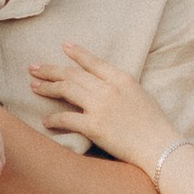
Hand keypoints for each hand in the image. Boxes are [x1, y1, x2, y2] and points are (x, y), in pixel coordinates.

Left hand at [28, 43, 179, 174]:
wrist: (160, 147)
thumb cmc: (155, 125)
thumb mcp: (140, 95)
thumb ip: (121, 87)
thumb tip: (105, 85)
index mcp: (122, 79)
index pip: (93, 62)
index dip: (76, 53)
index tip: (63, 46)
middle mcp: (108, 88)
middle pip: (73, 74)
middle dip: (51, 70)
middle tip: (33, 67)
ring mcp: (100, 107)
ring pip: (66, 90)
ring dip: (47, 87)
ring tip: (33, 86)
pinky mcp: (94, 127)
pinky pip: (66, 118)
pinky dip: (53, 119)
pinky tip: (45, 120)